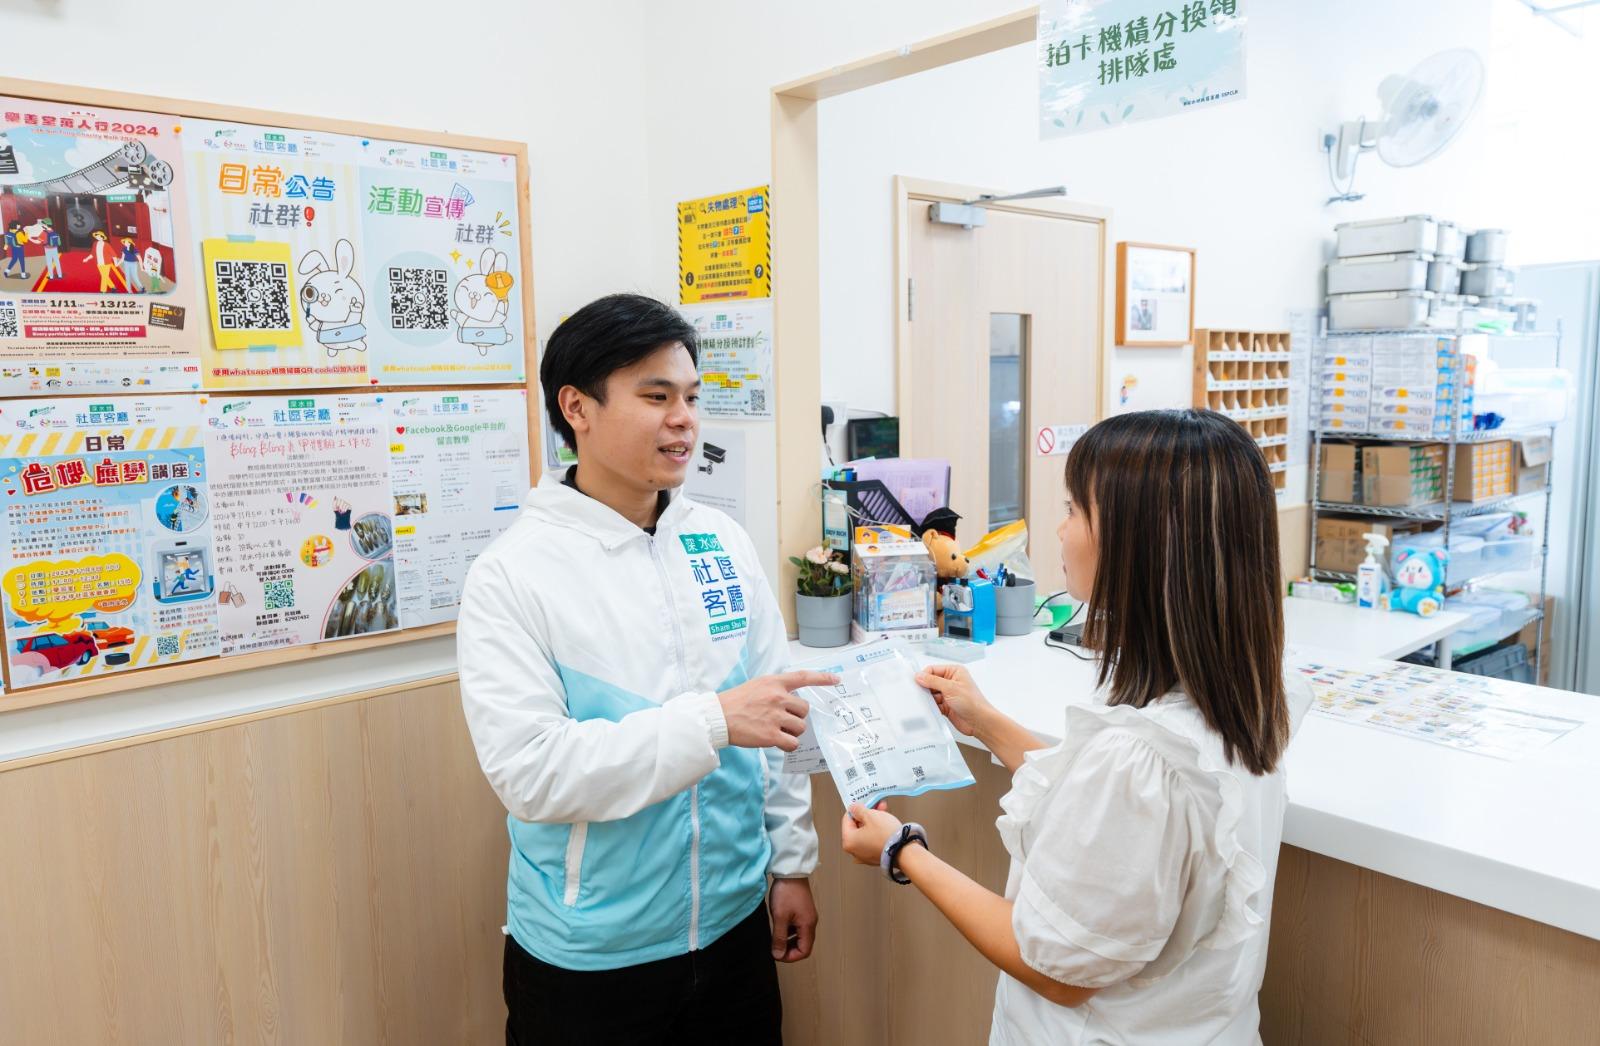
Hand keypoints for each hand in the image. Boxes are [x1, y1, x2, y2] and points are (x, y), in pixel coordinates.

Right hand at [718, 670, 836, 751]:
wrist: (718, 718)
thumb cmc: (735, 702)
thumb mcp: (757, 686)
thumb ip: (776, 689)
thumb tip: (792, 701)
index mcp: (774, 682)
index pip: (803, 677)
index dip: (822, 678)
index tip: (836, 680)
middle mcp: (777, 697)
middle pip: (804, 709)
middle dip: (797, 717)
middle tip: (781, 720)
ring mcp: (775, 716)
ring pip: (800, 727)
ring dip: (792, 731)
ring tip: (776, 730)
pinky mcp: (771, 735)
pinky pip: (793, 743)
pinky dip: (788, 745)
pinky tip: (778, 742)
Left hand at [767, 878, 816, 961]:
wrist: (791, 872)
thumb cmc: (786, 892)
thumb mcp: (780, 917)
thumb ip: (779, 938)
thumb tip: (778, 954)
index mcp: (808, 926)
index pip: (804, 951)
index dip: (791, 957)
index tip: (777, 954)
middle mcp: (811, 923)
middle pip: (804, 945)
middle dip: (790, 950)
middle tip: (775, 949)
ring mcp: (808, 916)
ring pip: (800, 937)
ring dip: (789, 941)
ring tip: (776, 938)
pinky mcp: (803, 911)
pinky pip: (798, 927)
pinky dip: (790, 932)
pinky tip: (779, 927)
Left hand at [840, 802, 902, 865]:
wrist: (904, 852)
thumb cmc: (886, 836)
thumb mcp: (870, 815)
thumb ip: (859, 810)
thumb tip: (854, 808)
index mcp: (848, 841)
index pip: (847, 819)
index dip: (856, 809)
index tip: (863, 804)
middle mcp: (854, 851)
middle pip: (857, 827)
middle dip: (867, 815)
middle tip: (875, 806)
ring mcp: (865, 856)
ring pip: (866, 833)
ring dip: (874, 822)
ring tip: (884, 812)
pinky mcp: (876, 857)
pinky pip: (873, 841)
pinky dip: (878, 833)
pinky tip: (885, 825)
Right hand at [915, 664, 993, 736]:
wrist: (980, 722)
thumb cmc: (973, 703)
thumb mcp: (951, 688)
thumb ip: (933, 681)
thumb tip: (920, 676)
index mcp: (954, 672)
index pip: (933, 669)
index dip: (924, 675)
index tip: (916, 682)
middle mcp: (951, 682)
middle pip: (930, 682)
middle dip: (925, 688)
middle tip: (919, 693)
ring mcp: (948, 694)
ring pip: (931, 694)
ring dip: (927, 699)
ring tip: (926, 703)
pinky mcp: (946, 706)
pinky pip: (933, 704)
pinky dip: (930, 707)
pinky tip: (929, 709)